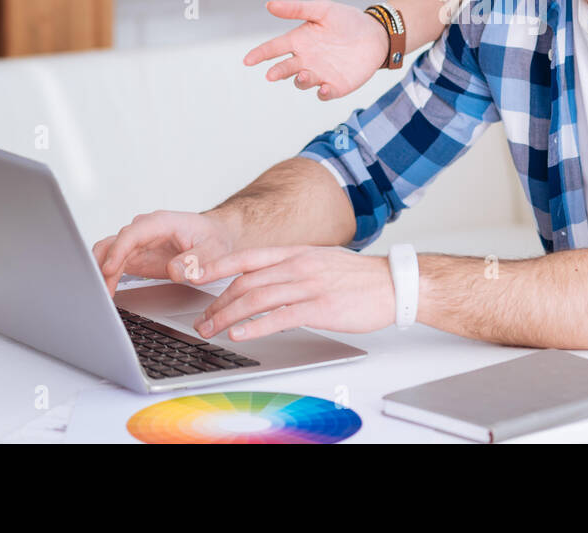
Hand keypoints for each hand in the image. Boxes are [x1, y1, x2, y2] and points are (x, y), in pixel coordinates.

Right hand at [92, 210, 236, 296]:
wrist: (216, 236)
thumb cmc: (214, 238)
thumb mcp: (213, 249)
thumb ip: (195, 260)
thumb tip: (175, 271)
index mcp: (161, 223)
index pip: (132, 234)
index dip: (118, 251)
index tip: (109, 269)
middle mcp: (145, 230)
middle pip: (113, 243)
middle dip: (102, 266)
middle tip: (101, 290)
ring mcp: (138, 243)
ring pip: (108, 253)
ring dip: (101, 273)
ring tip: (102, 296)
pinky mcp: (136, 256)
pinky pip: (113, 264)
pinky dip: (107, 277)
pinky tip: (107, 293)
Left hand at [189, 246, 395, 340]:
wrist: (393, 283)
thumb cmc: (359, 278)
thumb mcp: (321, 262)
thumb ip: (293, 267)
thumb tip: (266, 280)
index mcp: (297, 253)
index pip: (248, 257)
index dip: (217, 266)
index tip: (194, 276)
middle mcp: (299, 265)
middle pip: (246, 282)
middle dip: (218, 302)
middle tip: (203, 319)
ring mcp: (309, 285)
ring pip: (256, 299)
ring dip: (228, 316)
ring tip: (213, 330)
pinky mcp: (321, 307)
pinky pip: (280, 317)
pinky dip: (256, 327)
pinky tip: (241, 334)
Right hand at [243, 0, 388, 99]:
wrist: (375, 34)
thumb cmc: (346, 20)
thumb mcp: (322, 10)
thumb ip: (296, 9)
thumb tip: (268, 5)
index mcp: (298, 41)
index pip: (273, 49)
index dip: (259, 54)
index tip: (247, 60)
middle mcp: (305, 60)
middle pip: (284, 69)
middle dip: (277, 72)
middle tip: (271, 74)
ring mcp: (320, 74)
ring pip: (302, 82)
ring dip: (300, 80)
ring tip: (303, 74)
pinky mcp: (336, 86)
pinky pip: (324, 94)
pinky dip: (322, 93)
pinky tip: (324, 88)